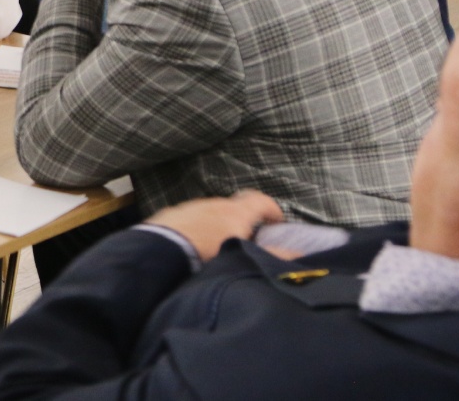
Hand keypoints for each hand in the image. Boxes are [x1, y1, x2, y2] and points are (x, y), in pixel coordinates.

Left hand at [144, 190, 283, 262]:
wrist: (160, 251)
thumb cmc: (206, 254)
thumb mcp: (242, 256)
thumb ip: (270, 255)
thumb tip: (297, 255)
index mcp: (235, 211)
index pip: (260, 201)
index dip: (271, 209)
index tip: (277, 221)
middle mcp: (214, 203)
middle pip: (234, 207)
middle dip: (243, 220)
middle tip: (247, 238)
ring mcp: (190, 207)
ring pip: (210, 213)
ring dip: (217, 224)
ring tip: (217, 245)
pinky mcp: (170, 215)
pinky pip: (189, 220)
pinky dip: (196, 228)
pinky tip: (192, 245)